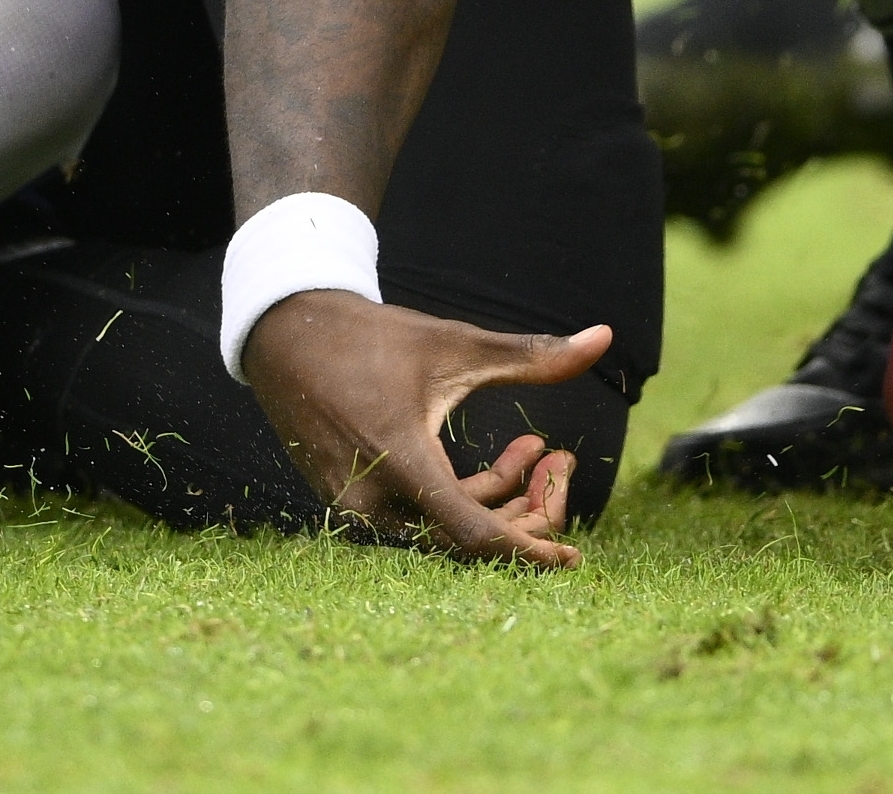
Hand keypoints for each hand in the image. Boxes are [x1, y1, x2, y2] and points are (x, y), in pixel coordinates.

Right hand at [237, 291, 611, 563]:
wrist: (288, 336)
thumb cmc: (374, 338)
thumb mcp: (455, 345)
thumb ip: (531, 354)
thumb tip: (604, 338)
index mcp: (399, 460)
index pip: (473, 534)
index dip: (528, 550)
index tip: (574, 556)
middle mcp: (372, 498)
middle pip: (467, 537)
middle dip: (526, 508)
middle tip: (561, 461)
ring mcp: (356, 507)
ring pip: (446, 529)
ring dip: (500, 499)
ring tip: (534, 447)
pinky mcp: (350, 505)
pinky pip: (421, 520)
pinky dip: (466, 497)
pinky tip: (498, 460)